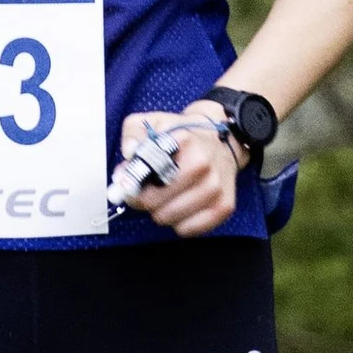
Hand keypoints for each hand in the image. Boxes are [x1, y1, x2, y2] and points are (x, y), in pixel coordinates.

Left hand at [114, 107, 243, 239]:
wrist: (223, 142)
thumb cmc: (185, 138)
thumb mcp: (154, 123)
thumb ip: (134, 133)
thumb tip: (129, 152)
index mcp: (184, 142)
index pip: (147, 172)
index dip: (132, 182)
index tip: (128, 183)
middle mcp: (203, 166)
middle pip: (154, 202)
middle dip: (144, 199)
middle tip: (148, 190)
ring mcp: (216, 188)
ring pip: (168, 218)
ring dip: (161, 211)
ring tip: (167, 196)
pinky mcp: (224, 207)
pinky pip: (187, 230)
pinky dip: (179, 223)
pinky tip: (181, 206)